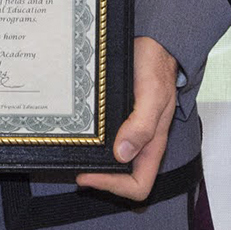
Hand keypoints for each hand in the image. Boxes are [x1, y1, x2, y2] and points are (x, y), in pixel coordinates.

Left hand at [77, 37, 178, 200]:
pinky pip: (107, 141)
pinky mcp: (119, 119)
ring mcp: (129, 131)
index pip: (139, 185)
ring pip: (113, 161)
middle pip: (122, 178)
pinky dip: (92, 143)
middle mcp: (141, 142)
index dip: (114, 186)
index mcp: (153, 143)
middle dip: (99, 177)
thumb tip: (122, 153)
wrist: (153, 42)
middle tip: (75, 165)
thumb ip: (142, 125)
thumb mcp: (152, 94)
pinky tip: (79, 133)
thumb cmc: (156, 65)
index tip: (88, 174)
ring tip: (74, 152)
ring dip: (94, 162)